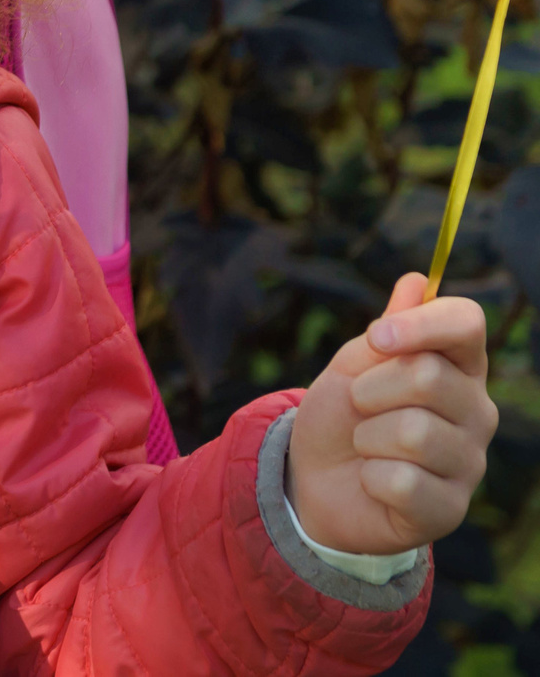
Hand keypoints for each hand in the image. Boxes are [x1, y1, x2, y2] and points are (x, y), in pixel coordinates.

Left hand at [288, 273, 496, 553]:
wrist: (313, 478)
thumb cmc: (341, 415)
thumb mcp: (352, 365)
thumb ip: (388, 329)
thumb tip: (418, 281)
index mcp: (458, 367)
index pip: (466, 323)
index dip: (421, 323)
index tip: (378, 337)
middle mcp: (476, 412)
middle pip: (429, 376)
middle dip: (370, 388)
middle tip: (360, 405)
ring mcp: (469, 463)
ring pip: (414, 431)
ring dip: (367, 436)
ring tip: (367, 445)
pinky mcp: (450, 509)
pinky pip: (403, 481)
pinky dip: (371, 476)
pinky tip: (374, 480)